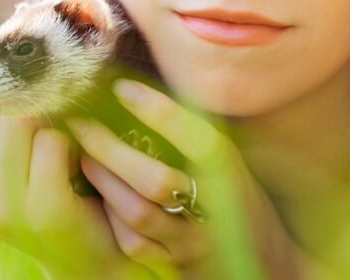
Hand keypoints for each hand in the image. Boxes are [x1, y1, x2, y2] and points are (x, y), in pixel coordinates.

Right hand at [0, 46, 156, 279]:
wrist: (85, 250)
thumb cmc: (37, 186)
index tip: (9, 77)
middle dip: (24, 96)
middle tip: (46, 113)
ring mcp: (1, 206)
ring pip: (22, 117)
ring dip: (50, 117)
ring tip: (60, 137)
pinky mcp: (44, 209)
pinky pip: (54, 140)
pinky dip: (72, 139)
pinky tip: (76, 158)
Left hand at [67, 79, 304, 278]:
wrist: (269, 263)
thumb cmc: (241, 202)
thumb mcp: (233, 166)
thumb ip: (197, 137)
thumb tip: (147, 90)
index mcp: (232, 177)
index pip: (198, 140)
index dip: (159, 111)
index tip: (121, 88)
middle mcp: (215, 211)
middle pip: (157, 180)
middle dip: (111, 149)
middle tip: (80, 123)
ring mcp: (194, 243)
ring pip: (139, 214)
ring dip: (104, 183)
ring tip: (82, 157)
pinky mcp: (176, 267)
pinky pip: (134, 244)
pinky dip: (111, 218)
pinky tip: (98, 197)